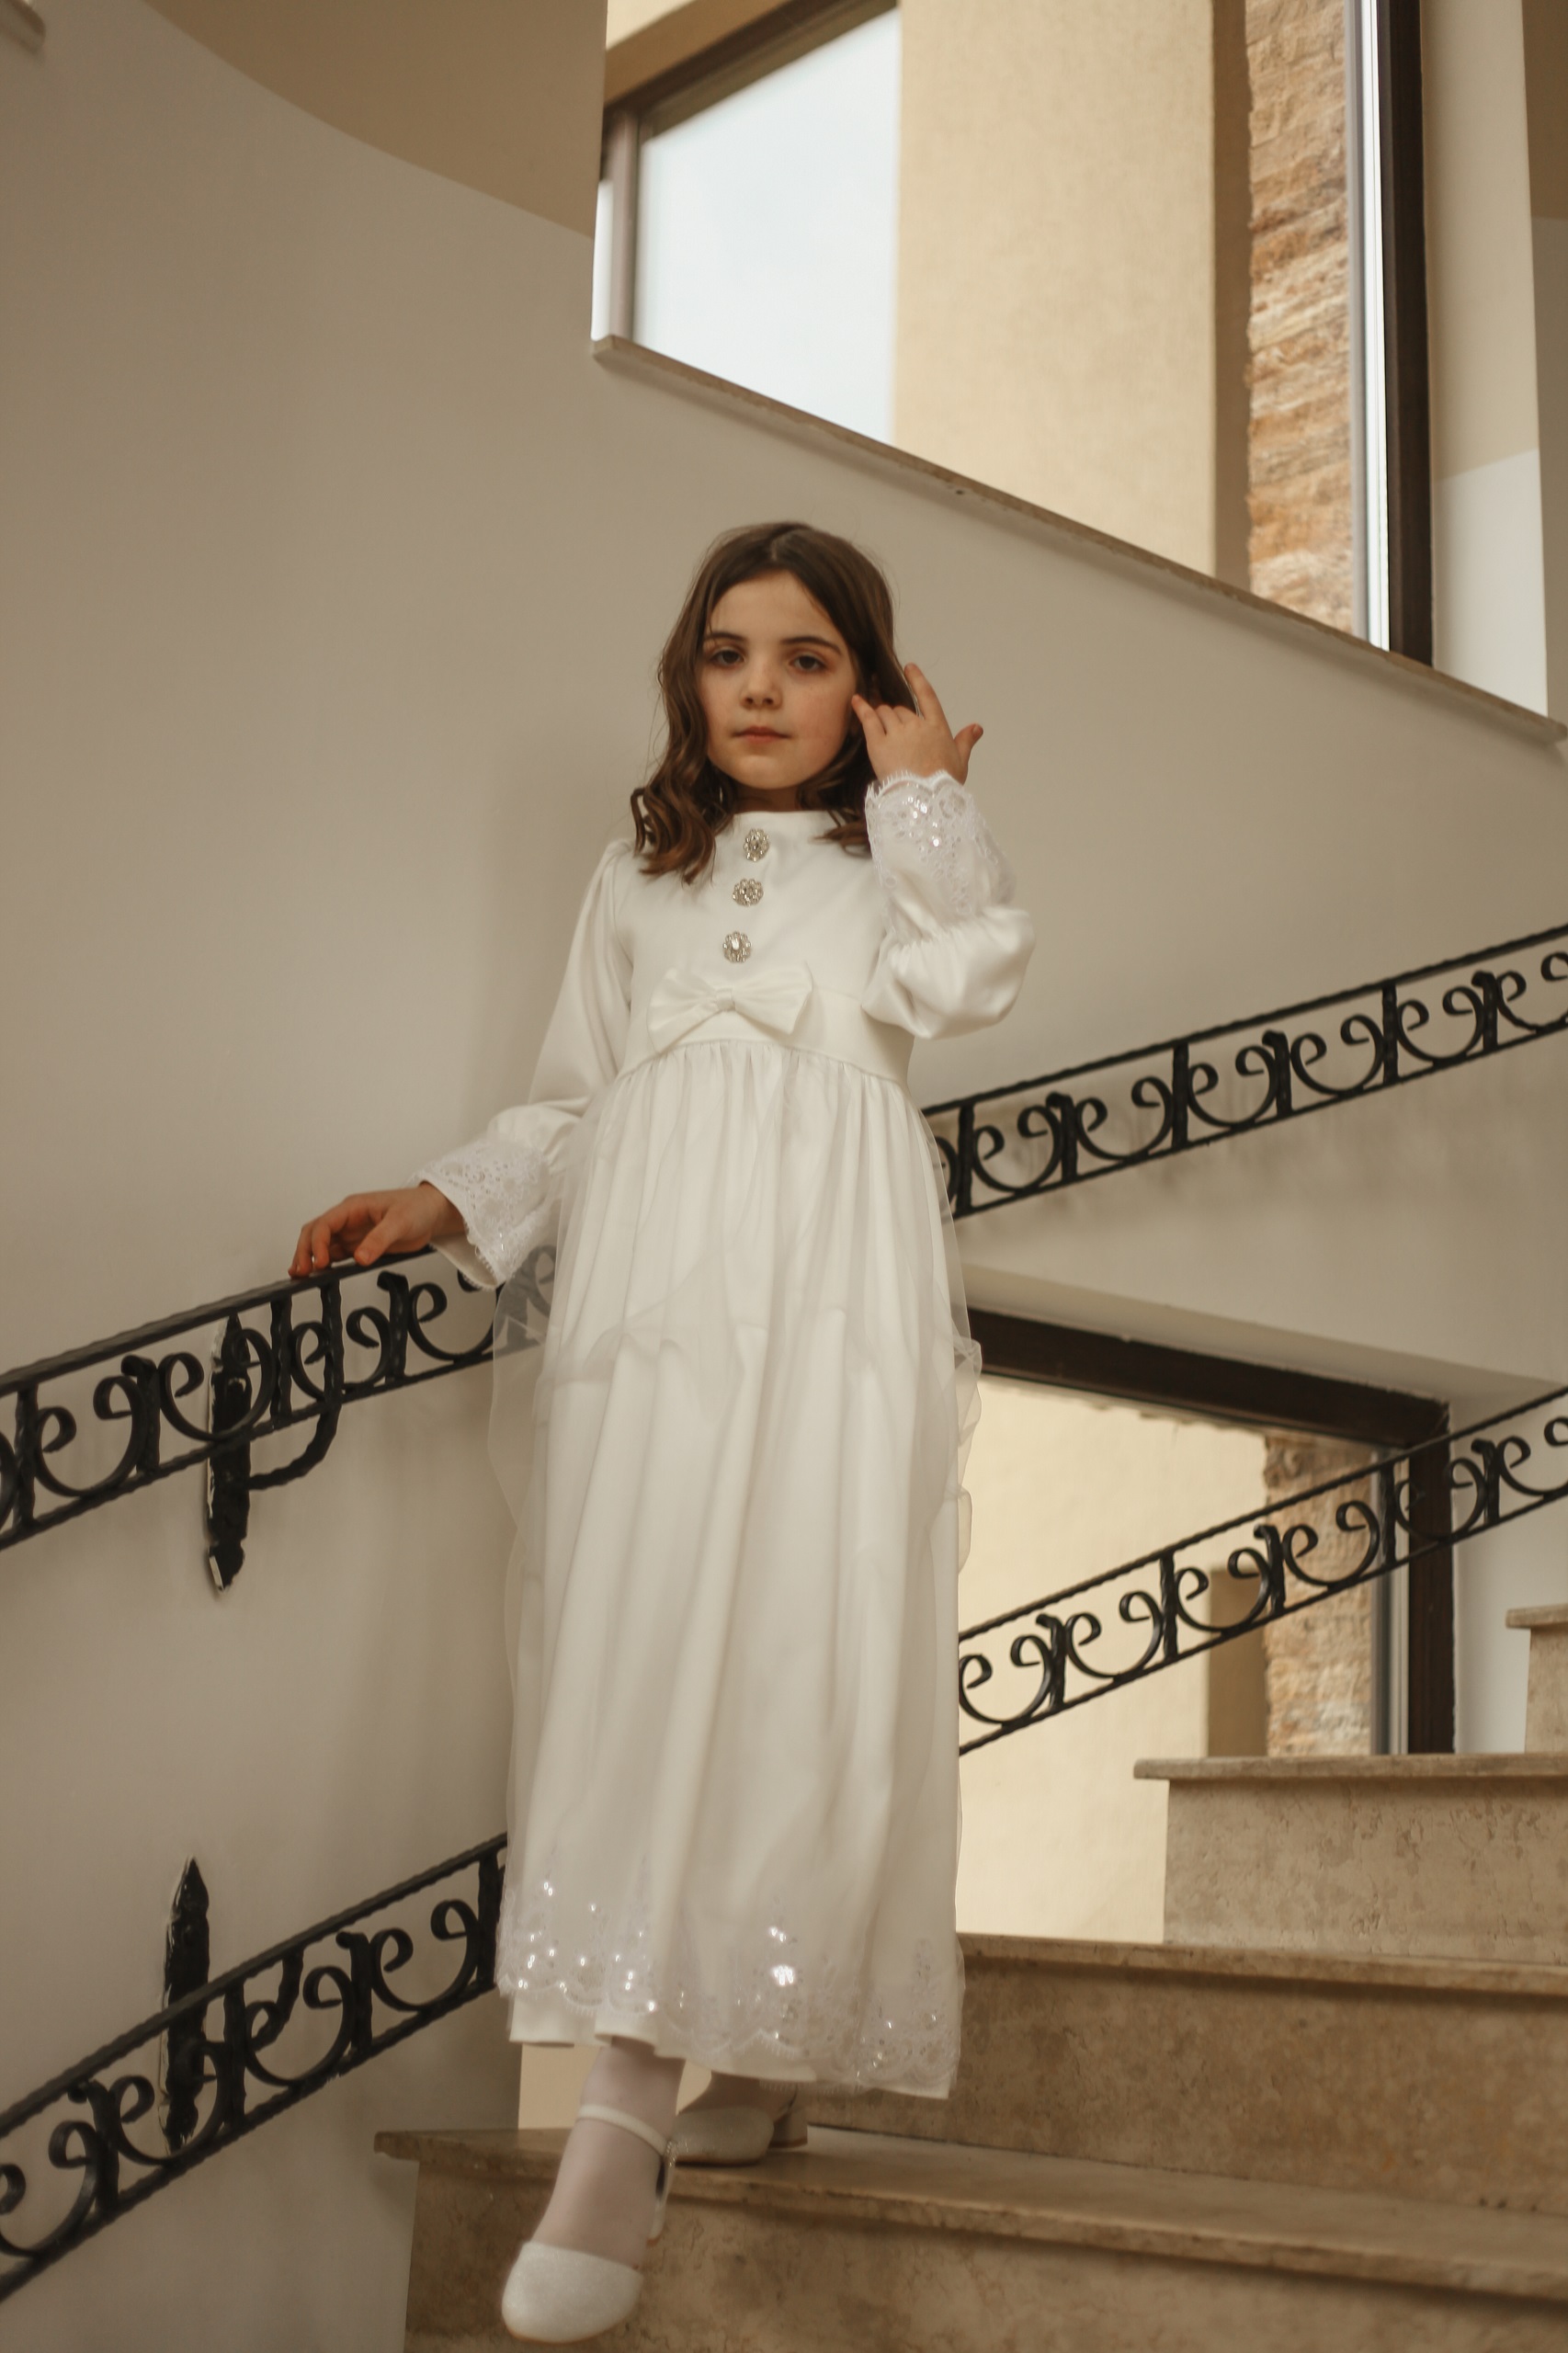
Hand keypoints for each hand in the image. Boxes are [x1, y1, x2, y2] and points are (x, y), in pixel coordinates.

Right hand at [289, 1183, 461, 1278]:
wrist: (433, 1213)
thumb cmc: (417, 1208)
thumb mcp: (400, 1222)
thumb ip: (379, 1240)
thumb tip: (359, 1259)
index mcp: (353, 1208)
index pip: (325, 1224)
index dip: (317, 1243)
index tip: (320, 1263)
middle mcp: (347, 1220)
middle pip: (315, 1233)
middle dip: (304, 1251)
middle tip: (301, 1272)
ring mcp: (351, 1233)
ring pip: (322, 1245)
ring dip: (310, 1258)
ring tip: (300, 1276)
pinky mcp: (359, 1245)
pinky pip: (335, 1254)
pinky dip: (324, 1264)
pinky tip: (318, 1275)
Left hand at [851, 663, 982, 785]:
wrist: (924, 800)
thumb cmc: (943, 784)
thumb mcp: (960, 762)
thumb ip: (966, 741)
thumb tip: (977, 727)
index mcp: (938, 728)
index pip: (927, 696)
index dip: (917, 680)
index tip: (909, 668)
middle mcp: (917, 725)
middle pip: (902, 710)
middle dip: (896, 717)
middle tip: (892, 730)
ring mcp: (897, 733)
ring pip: (885, 713)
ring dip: (880, 716)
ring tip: (878, 725)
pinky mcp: (878, 743)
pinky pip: (868, 719)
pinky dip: (861, 708)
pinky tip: (855, 700)